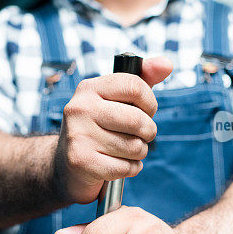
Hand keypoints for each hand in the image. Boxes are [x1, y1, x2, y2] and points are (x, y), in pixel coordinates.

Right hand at [52, 57, 171, 203]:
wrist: (65, 163)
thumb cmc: (100, 127)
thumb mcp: (116, 100)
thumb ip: (142, 80)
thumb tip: (167, 64)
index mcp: (89, 88)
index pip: (134, 86)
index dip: (149, 102)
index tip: (146, 111)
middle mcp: (79, 108)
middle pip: (137, 120)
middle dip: (148, 132)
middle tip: (142, 135)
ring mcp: (78, 135)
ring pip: (134, 147)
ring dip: (139, 153)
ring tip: (127, 150)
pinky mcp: (81, 161)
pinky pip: (125, 167)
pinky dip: (131, 169)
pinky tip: (120, 165)